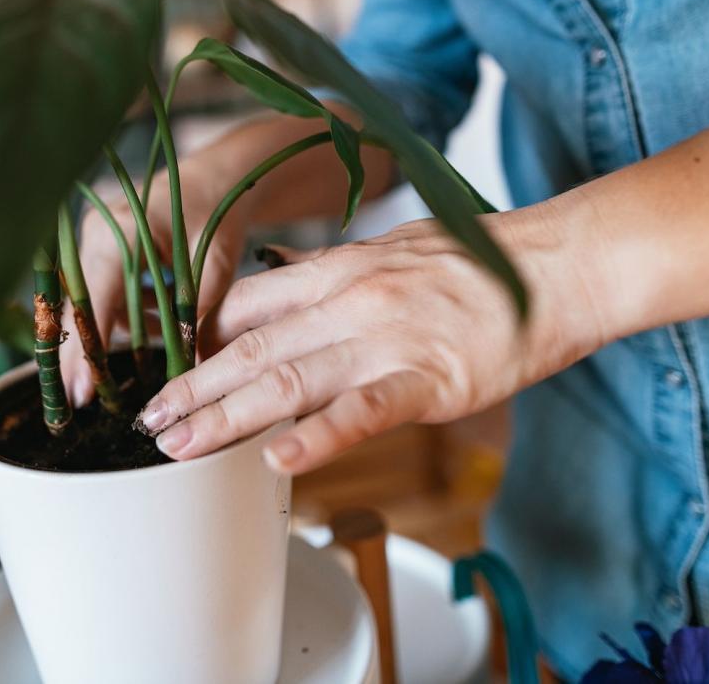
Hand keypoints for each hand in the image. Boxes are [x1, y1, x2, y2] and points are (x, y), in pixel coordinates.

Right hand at [60, 156, 251, 404]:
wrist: (216, 178)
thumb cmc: (219, 212)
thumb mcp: (216, 264)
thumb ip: (195, 311)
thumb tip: (186, 365)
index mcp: (121, 231)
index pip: (94, 300)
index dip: (87, 349)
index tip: (82, 391)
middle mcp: (96, 233)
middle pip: (77, 305)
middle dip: (76, 355)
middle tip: (74, 402)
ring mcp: (92, 239)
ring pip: (82, 302)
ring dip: (88, 342)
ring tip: (88, 388)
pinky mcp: (98, 249)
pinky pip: (94, 293)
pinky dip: (103, 322)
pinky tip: (113, 351)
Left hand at [135, 203, 609, 474]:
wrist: (560, 266)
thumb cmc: (480, 262)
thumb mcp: (391, 249)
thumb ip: (333, 272)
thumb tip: (282, 277)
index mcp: (339, 270)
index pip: (247, 306)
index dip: (198, 341)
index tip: (163, 370)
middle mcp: (350, 301)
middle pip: (250, 347)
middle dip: (192, 387)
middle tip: (148, 419)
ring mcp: (386, 340)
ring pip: (288, 380)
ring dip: (226, 416)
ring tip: (179, 446)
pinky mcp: (430, 379)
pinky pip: (364, 411)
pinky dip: (319, 436)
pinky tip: (278, 460)